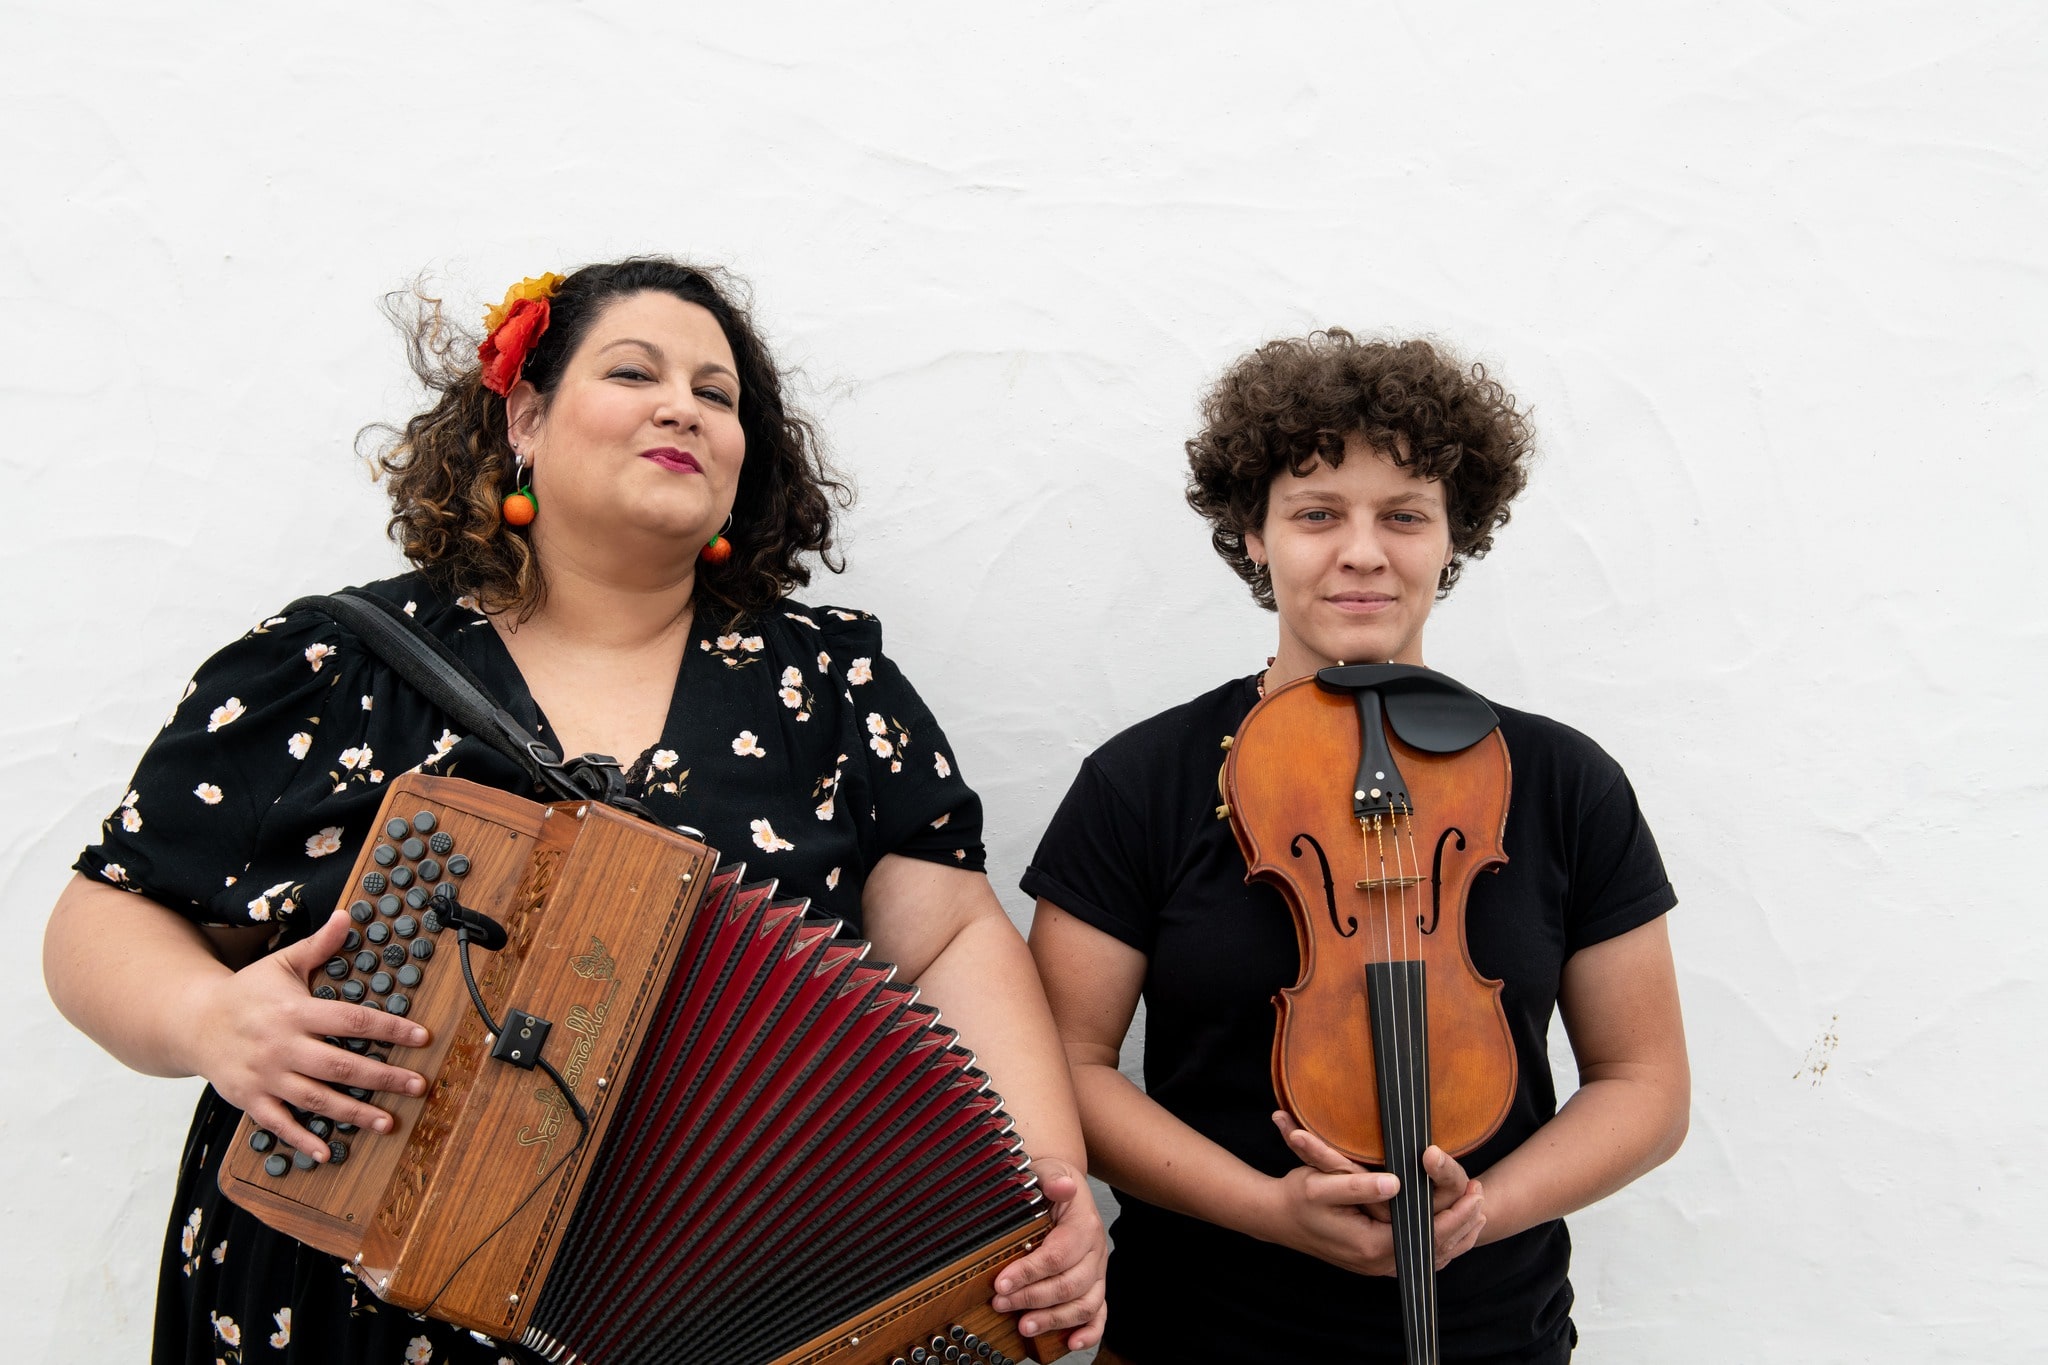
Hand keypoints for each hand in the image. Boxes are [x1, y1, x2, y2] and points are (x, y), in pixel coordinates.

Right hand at [185, 908, 431, 1160]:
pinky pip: (279, 1123)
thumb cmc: (246, 992)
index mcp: (295, 1011)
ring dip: (354, 1113)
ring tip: (388, 1122)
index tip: (422, 1037)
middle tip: (418, 1086)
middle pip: (340, 1064)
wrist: (192, 1022)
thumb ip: (319, 945)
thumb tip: (348, 916)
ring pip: (316, 1098)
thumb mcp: (281, 963)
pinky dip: (302, 1139)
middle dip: (383, 1077)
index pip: (351, 1020)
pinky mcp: (250, 1099)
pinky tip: (327, 1153)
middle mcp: (282, 1046)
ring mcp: (265, 1076)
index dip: (389, 1028)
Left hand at [989, 1156, 1107, 1349]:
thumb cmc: (1051, 1184)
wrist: (1063, 1187)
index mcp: (1084, 1223)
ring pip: (1085, 1304)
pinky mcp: (1095, 1286)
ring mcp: (1097, 1271)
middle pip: (1070, 1284)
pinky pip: (1099, 1314)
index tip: (1001, 1283)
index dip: (1030, 1272)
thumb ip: (1052, 1178)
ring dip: (1055, 1320)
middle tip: (1001, 1303)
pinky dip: (1089, 1333)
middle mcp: (1095, 1250)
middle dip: (1033, 1298)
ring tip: (1024, 1325)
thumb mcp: (1048, 1171)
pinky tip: (1070, 1343)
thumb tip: (1061, 1187)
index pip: (1058, 1254)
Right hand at [1264, 1111, 1484, 1274]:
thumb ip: (1360, 1187)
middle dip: (1464, 1222)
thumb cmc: (1297, 1198)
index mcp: (1371, 1246)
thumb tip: (1398, 1184)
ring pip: (1429, 1256)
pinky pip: (1417, 1256)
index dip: (1457, 1213)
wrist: (1275, 1218)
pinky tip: (1450, 1228)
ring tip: (1477, 1209)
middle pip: (1435, 1248)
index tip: (1475, 1191)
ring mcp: (1375, 1264)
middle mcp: (1377, 1262)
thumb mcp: (1322, 1185)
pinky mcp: (1372, 1258)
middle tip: (1484, 1193)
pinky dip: (1439, 1242)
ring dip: (1455, 1233)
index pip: (1429, 1234)